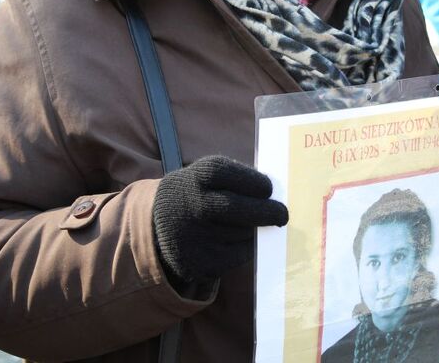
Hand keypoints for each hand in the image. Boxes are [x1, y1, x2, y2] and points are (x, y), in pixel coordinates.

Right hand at [152, 155, 288, 283]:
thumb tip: (276, 197)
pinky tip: (231, 240)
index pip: (234, 176)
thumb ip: (237, 179)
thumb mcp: (205, 175)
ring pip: (243, 234)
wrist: (155, 225)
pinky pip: (237, 256)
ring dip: (252, 230)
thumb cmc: (195, 194)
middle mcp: (194, 205)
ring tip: (241, 225)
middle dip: (268, 211)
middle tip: (282, 214)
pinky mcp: (200, 262)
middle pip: (241, 208)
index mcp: (197, 177)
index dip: (257, 183)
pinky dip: (243, 248)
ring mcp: (196, 236)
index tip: (269, 189)